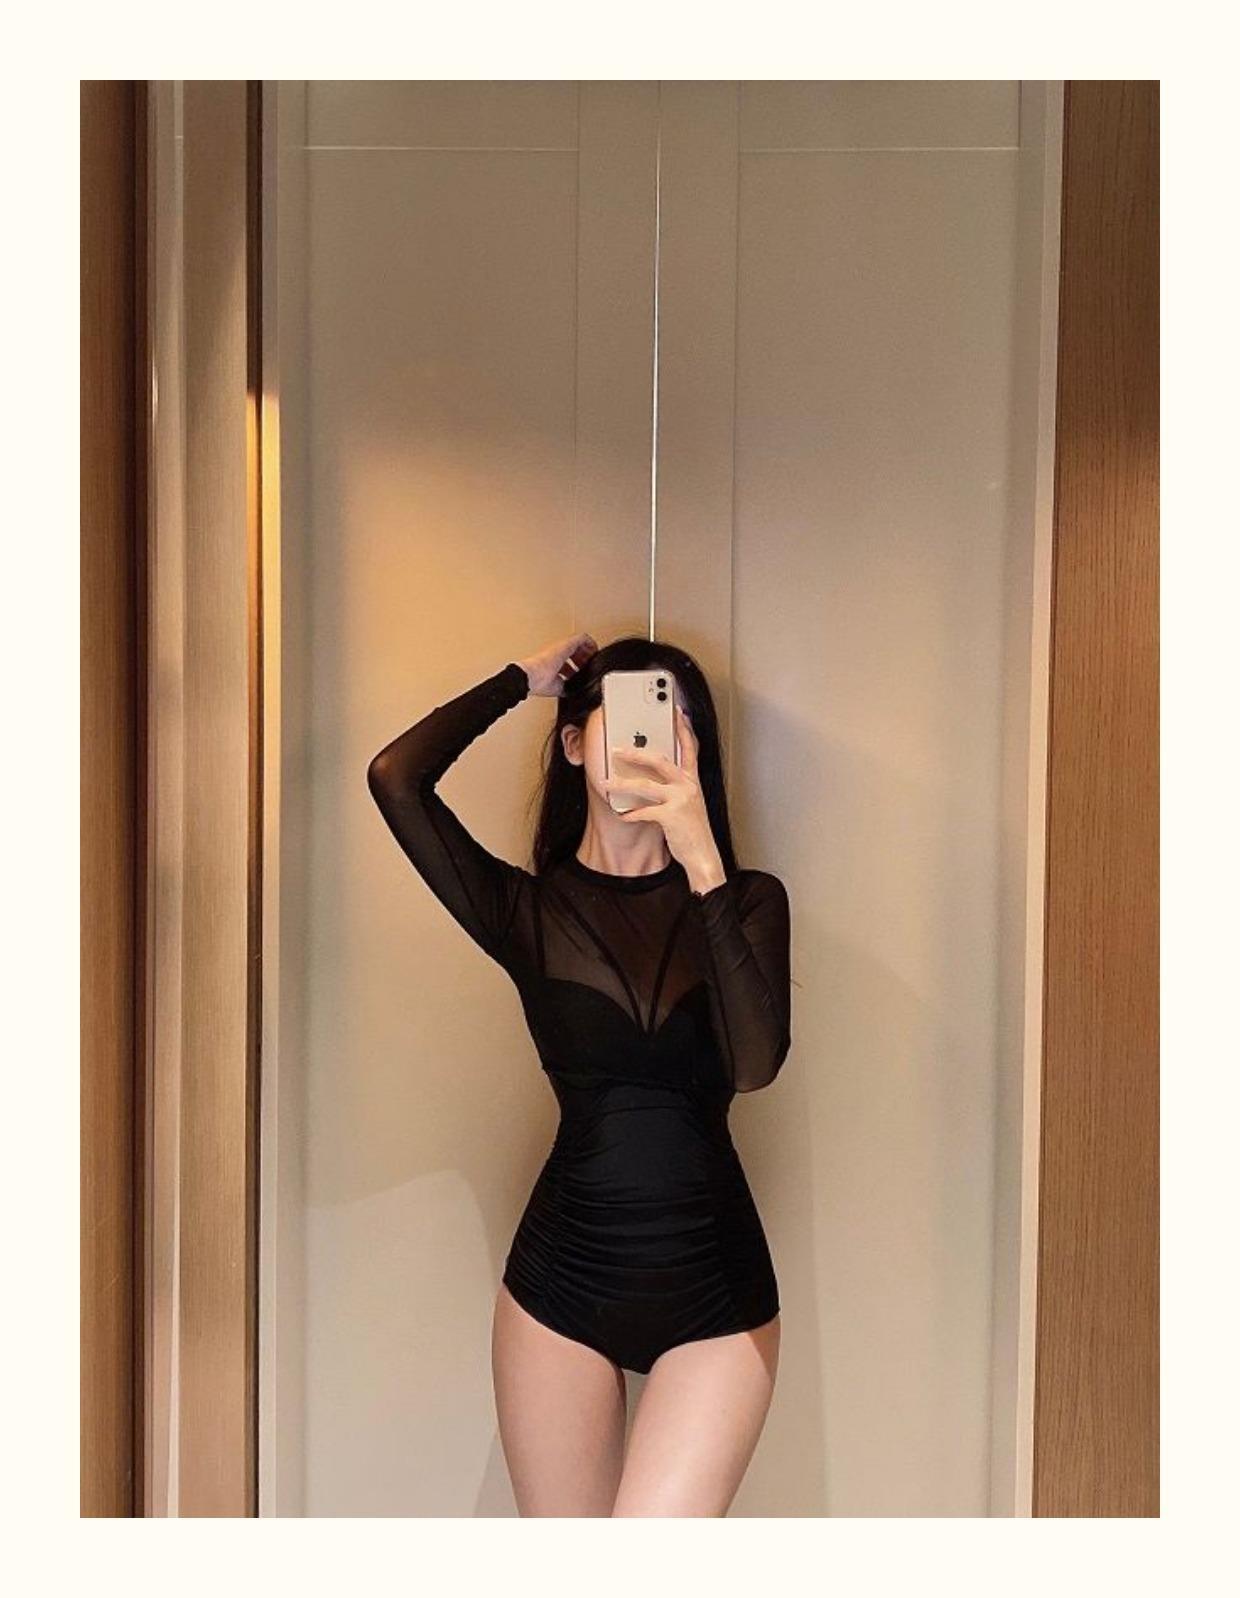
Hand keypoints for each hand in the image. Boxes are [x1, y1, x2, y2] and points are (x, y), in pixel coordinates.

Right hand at [516, 632, 597, 697]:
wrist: (532, 676)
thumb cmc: (540, 682)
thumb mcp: (558, 687)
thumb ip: (566, 686)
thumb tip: (572, 691)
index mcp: (554, 664)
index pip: (568, 663)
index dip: (577, 667)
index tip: (583, 673)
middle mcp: (557, 654)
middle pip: (574, 653)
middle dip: (583, 661)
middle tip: (589, 667)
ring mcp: (562, 648)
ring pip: (579, 644)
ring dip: (588, 652)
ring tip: (593, 658)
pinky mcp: (567, 643)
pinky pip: (583, 638)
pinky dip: (591, 644)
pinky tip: (595, 650)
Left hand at [603, 705, 725, 887]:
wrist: (703, 855)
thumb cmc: (690, 829)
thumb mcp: (687, 802)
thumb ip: (673, 786)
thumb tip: (648, 775)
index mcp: (692, 780)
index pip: (689, 746)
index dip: (682, 727)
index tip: (675, 710)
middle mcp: (689, 786)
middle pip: (660, 760)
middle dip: (636, 753)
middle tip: (617, 749)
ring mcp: (681, 800)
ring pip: (646, 785)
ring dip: (622, 784)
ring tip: (606, 782)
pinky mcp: (672, 816)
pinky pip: (644, 811)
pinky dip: (630, 813)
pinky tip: (621, 815)